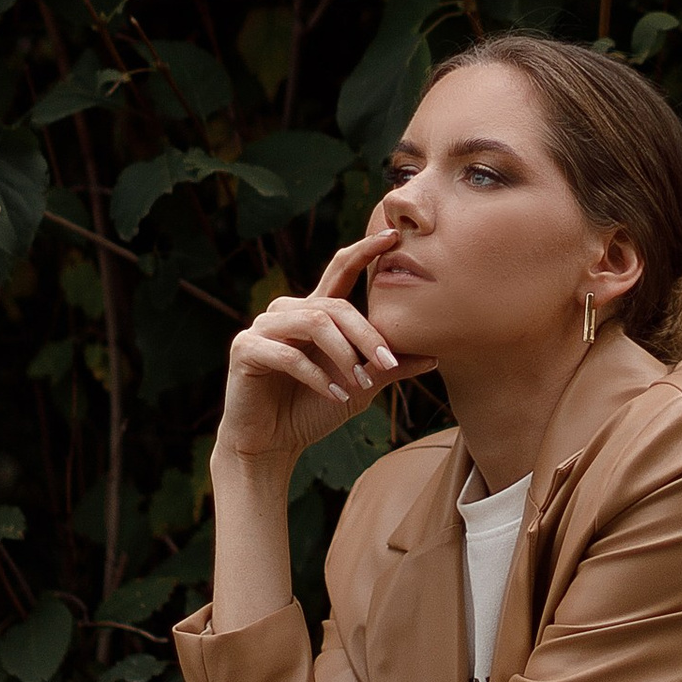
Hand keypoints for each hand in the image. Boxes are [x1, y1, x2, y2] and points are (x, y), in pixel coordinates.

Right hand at [213, 220, 422, 468]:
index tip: (392, 236)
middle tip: (388, 364)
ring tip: (361, 384)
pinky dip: (318, 377)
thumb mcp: (360, 386)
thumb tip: (435, 356)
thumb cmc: (313, 411)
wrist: (271, 445)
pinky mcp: (245, 349)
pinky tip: (336, 396)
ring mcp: (263, 327)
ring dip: (344, 355)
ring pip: (314, 323)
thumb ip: (389, 367)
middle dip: (366, 335)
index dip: (364, 251)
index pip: (340, 271)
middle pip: (335, 306)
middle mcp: (286, 312)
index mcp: (313, 312)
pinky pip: (288, 355)